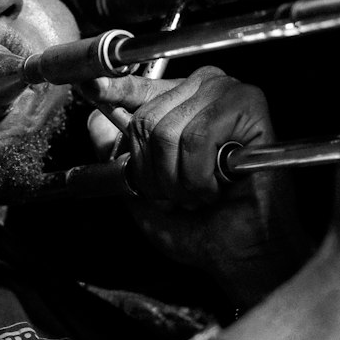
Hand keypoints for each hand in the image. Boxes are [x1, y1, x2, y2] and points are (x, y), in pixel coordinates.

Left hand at [83, 65, 310, 307]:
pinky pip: (198, 138)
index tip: (90, 87)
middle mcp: (202, 90)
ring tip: (202, 192)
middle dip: (155, 172)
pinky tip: (220, 185)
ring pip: (169, 132)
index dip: (112, 89)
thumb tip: (94, 122)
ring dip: (179, 180)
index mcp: (178, 104)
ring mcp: (227, 93)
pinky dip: (201, 176)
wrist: (243, 253)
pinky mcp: (249, 106)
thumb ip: (119, 155)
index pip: (135, 88)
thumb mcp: (142, 190)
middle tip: (180, 193)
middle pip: (145, 120)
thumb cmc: (199, 226)